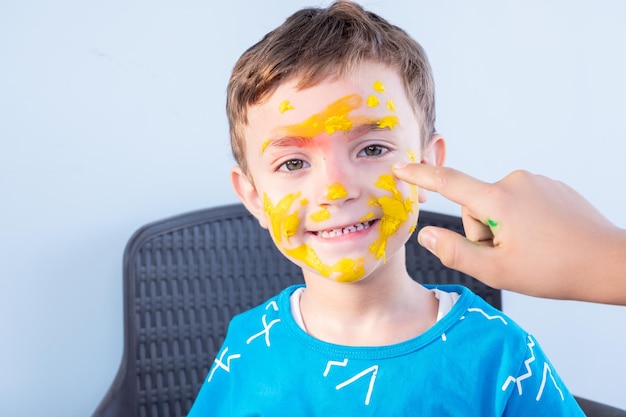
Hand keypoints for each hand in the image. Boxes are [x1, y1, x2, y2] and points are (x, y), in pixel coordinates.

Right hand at [392, 163, 625, 304]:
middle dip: (481, 231)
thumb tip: (426, 234)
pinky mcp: (551, 187)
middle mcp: (515, 182)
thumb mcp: (497, 271)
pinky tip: (543, 239)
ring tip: (529, 249)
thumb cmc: (555, 270)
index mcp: (499, 200)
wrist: (611, 262)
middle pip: (474, 205)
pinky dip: (521, 221)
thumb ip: (455, 252)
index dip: (420, 177)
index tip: (400, 168)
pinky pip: (520, 202)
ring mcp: (536, 182)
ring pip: (497, 205)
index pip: (448, 183)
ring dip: (502, 227)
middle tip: (507, 255)